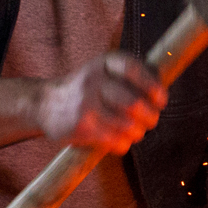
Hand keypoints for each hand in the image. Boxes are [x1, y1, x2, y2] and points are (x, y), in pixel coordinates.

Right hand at [35, 53, 167, 154]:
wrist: (45, 104)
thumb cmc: (89, 89)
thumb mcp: (106, 71)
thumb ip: (134, 77)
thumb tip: (162, 93)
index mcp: (104, 63)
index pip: (133, 69)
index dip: (152, 86)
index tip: (161, 100)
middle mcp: (94, 80)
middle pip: (135, 103)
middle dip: (150, 117)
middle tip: (150, 120)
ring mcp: (85, 103)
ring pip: (128, 125)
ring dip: (137, 132)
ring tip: (134, 132)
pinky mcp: (81, 126)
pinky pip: (115, 141)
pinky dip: (123, 144)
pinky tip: (119, 140)